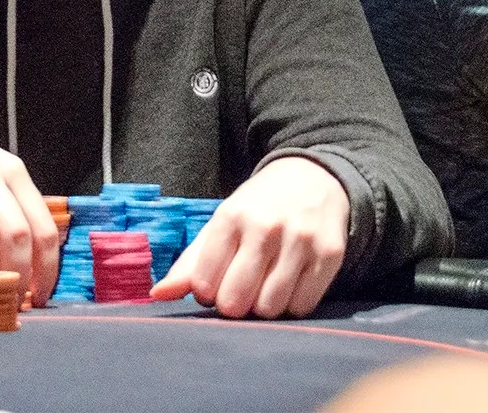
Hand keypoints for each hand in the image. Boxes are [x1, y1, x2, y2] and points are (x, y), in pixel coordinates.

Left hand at [151, 156, 348, 318]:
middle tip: (240, 289)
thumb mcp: (221, 224)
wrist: (313, 177)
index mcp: (231, 216)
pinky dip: (292, 305)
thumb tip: (158, 295)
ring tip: (265, 285)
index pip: (205, 283)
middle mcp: (266, 226)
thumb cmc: (257, 208)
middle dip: (234, 304)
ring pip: (270, 309)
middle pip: (236, 302)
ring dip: (263, 307)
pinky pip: (302, 307)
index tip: (215, 282)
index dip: (207, 292)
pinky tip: (289, 283)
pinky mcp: (329, 254)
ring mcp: (300, 240)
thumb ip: (190, 263)